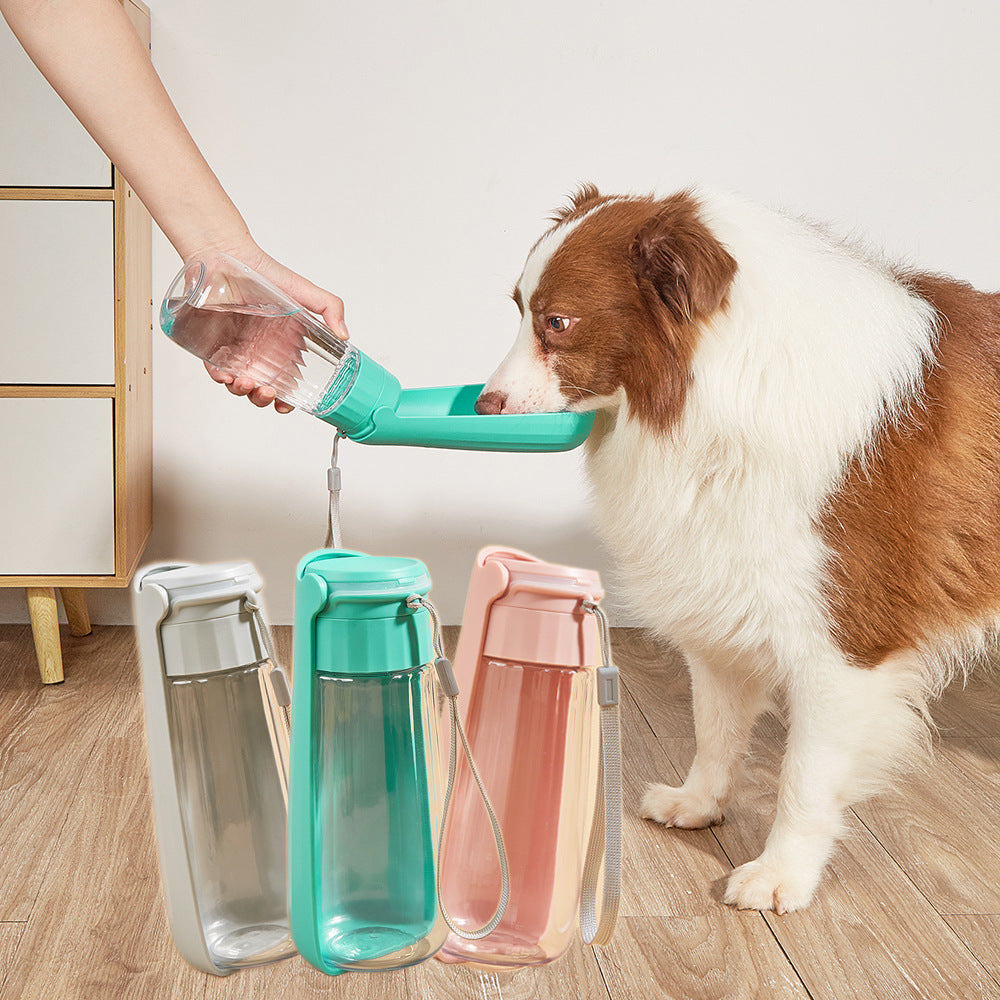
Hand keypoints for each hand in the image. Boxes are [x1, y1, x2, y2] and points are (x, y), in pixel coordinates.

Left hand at [199, 239, 348, 412]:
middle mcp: (260, 352)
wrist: (226, 254)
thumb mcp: (304, 291)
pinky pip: (215, 371)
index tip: (288, 405)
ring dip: (244, 392)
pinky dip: (220, 379)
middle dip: (265, 399)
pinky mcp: (212, 345)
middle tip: (268, 393)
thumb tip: (345, 335)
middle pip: (264, 389)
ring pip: (240, 385)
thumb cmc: (264, 272)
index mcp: (284, 346)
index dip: (288, 399)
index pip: (288, 382)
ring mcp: (236, 350)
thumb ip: (330, 308)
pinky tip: (226, 376)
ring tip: (246, 384)